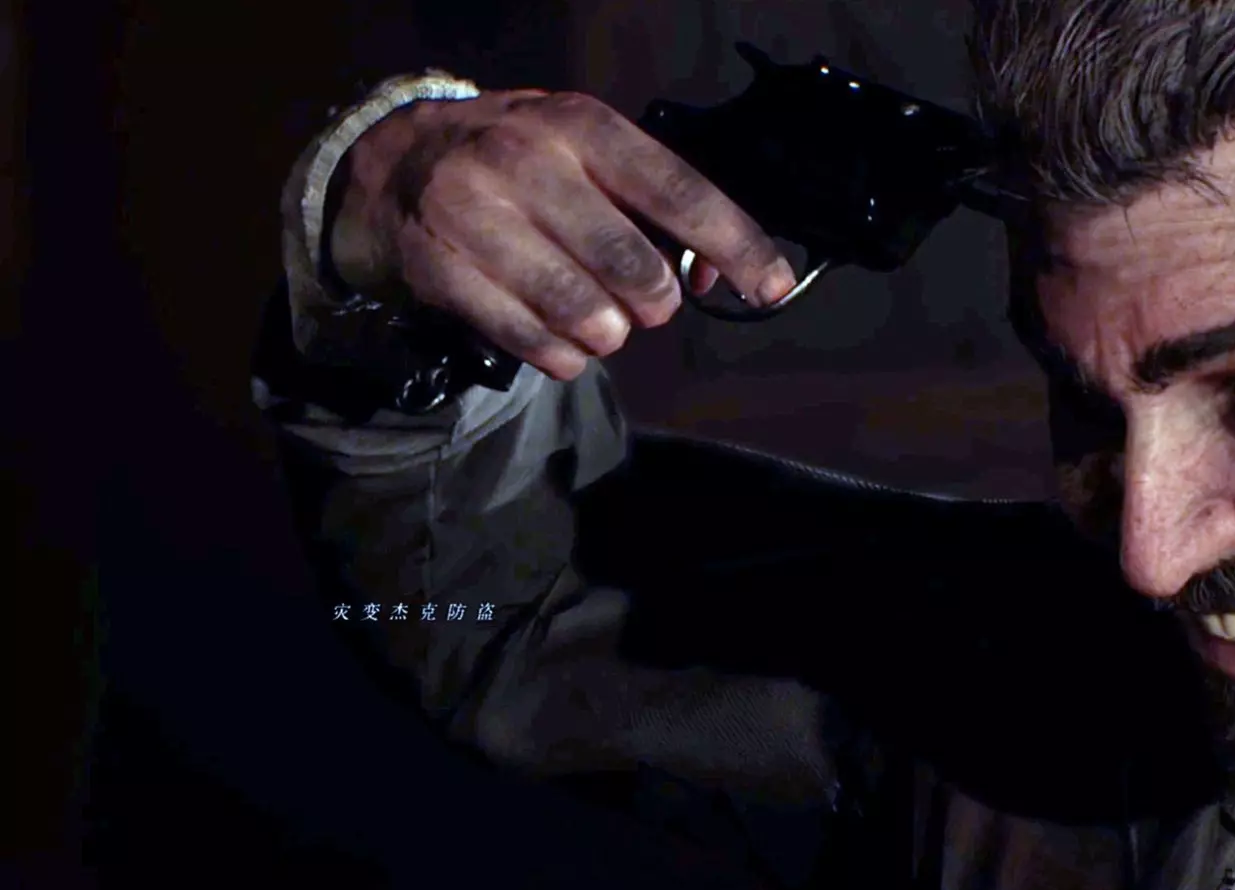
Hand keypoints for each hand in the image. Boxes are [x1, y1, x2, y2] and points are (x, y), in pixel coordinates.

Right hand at [328, 91, 797, 379]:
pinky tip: (561, 340)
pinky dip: (562, 356)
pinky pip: (532, 340)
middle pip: (633, 268)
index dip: (736, 246)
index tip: (774, 287)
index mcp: (580, 127)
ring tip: (600, 321)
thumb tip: (720, 275)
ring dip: (609, 334)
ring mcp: (476, 214)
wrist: (397, 164)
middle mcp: (526, 162)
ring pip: (584, 313)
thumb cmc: (522, 165)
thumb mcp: (589, 157)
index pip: (678, 193)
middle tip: (646, 303)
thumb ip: (659, 210)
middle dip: (656, 303)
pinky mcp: (440, 268)